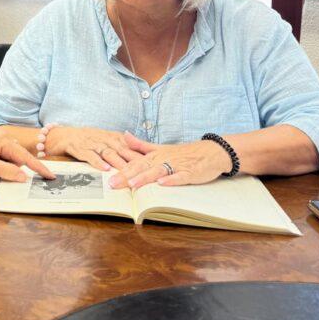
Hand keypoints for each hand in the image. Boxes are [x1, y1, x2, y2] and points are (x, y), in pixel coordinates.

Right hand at [45, 126, 143, 170]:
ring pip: (108, 153)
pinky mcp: (79, 148)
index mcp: (112, 137)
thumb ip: (121, 147)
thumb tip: (140, 157)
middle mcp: (104, 139)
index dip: (142, 154)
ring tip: (128, 172)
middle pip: (122, 149)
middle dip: (134, 159)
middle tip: (146, 170)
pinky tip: (105, 169)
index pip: (130, 145)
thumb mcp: (105, 140)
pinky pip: (90, 155)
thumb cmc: (85, 140)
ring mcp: (92, 143)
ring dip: (118, 162)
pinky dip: (98, 161)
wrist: (61, 135)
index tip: (154, 163)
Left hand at [108, 132, 233, 188]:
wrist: (211, 151)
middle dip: (127, 176)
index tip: (107, 178)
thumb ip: (141, 145)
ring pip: (158, 171)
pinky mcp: (190, 172)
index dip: (121, 170)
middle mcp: (163, 159)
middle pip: (143, 167)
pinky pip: (180, 177)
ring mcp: (177, 166)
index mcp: (155, 155)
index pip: (135, 163)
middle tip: (113, 184)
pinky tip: (163, 184)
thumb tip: (124, 136)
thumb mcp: (160, 148)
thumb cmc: (184, 152)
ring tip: (133, 184)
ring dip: (145, 177)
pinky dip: (172, 180)